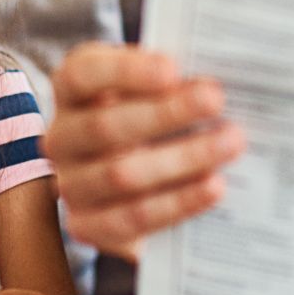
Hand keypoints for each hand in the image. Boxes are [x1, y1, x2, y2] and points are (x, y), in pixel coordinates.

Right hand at [44, 43, 245, 260]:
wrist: (138, 181)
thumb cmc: (153, 117)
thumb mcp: (156, 91)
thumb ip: (177, 81)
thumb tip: (219, 76)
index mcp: (72, 91)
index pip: (82, 75)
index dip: (125, 71)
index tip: (173, 69)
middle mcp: (63, 137)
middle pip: (105, 126)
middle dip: (166, 113)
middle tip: (216, 100)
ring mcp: (71, 184)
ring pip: (121, 174)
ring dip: (182, 158)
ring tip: (231, 143)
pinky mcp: (87, 225)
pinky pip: (131, 218)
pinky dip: (178, 202)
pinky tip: (215, 186)